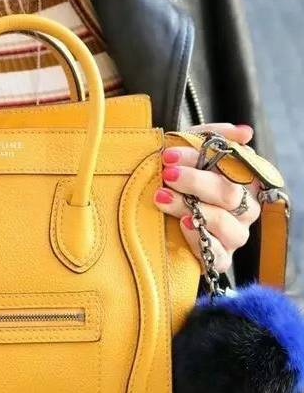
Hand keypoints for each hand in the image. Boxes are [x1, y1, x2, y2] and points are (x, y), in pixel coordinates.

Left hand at [153, 123, 260, 272]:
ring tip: (161, 197)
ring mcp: (234, 235)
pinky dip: (200, 237)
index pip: (236, 167)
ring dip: (191, 208)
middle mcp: (244, 208)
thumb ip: (211, 137)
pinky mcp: (220, 259)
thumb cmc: (172, 183)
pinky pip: (219, 254)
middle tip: (166, 174)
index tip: (169, 154)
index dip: (205, 158)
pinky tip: (183, 224)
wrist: (147, 225)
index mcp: (243, 181)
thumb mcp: (184, 154)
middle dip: (195, 182)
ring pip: (224, 223)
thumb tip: (244, 133)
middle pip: (230, 194)